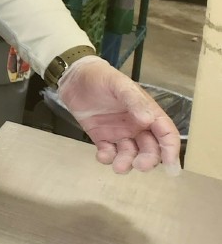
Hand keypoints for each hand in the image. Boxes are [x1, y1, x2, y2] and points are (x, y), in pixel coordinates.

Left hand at [58, 56, 181, 174]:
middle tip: (139, 165)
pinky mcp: (101, 137)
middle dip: (148, 160)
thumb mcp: (119, 84)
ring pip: (130, 155)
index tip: (171, 166)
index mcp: (147, 112)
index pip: (166, 134)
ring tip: (118, 166)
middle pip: (150, 149)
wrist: (73, 77)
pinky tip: (102, 156)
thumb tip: (148, 120)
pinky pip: (108, 153)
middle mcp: (137, 126)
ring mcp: (119, 133)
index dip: (171, 150)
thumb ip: (134, 100)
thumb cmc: (100, 77)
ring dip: (127, 163)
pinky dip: (107, 158)